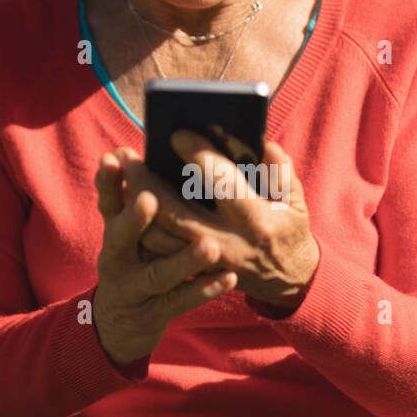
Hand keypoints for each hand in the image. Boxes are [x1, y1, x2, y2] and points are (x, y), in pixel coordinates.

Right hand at [92, 152, 237, 365]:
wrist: (121, 324)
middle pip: (120, 236)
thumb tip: (135, 150)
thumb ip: (128, 193)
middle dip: (133, 218)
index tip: (115, 157)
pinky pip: (182, 301)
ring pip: (158, 274)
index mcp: (113, 230)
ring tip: (209, 247)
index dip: (108, 181)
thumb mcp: (123, 230)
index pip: (107, 200)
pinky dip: (203, 289)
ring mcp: (134, 288)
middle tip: (149, 200)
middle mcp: (117, 258)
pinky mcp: (155, 312)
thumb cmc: (134, 259)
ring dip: (183, 261)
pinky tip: (228, 279)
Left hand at [114, 131, 319, 309]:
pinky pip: (159, 252)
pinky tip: (127, 201)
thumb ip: (281, 173)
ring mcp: (207, 262)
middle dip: (147, 183)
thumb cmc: (290, 231)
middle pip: (175, 212)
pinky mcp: (195, 272)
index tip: (176, 133)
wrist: (289, 282)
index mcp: (256, 220)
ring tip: (120, 175)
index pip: (223, 183)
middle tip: (126, 155)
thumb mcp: (296, 202)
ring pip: (159, 237)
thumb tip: (262, 145)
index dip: (198, 157)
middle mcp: (228, 243)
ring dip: (134, 207)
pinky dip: (140, 227)